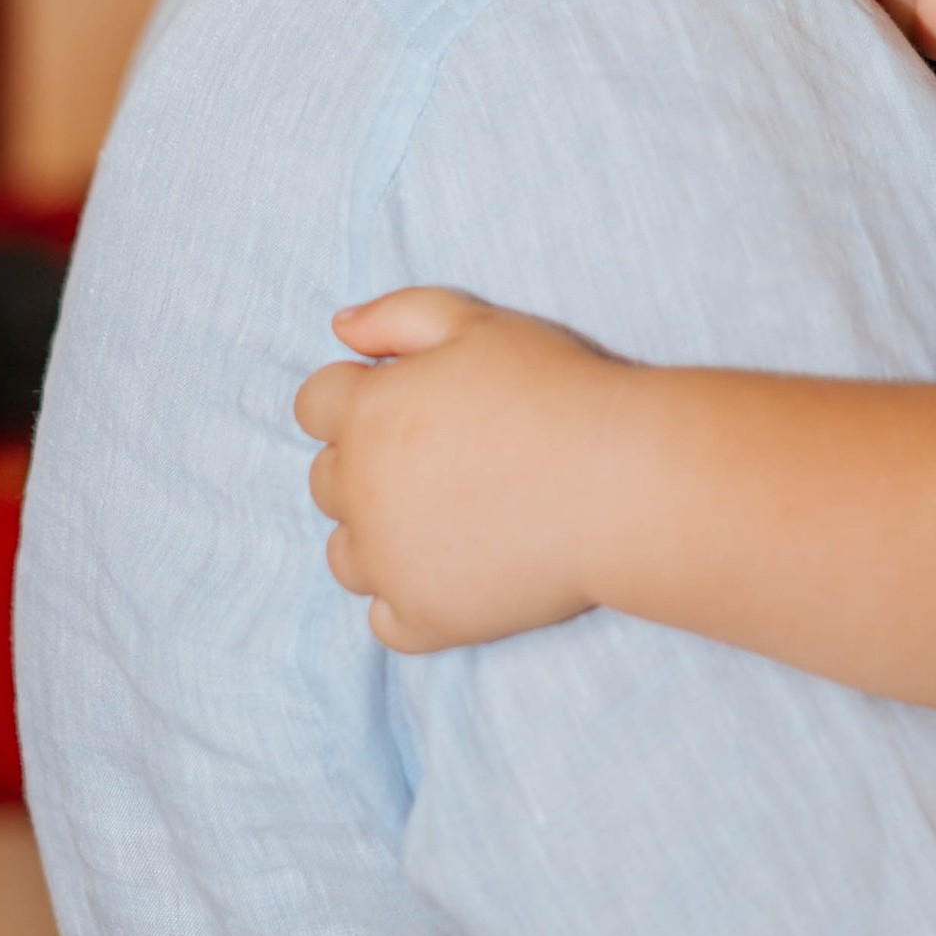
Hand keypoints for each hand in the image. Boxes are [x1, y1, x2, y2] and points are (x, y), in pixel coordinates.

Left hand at [294, 285, 623, 652]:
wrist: (621, 481)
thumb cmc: (554, 392)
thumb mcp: (474, 323)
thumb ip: (395, 315)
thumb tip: (339, 329)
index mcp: (365, 414)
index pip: (314, 405)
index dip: (360, 397)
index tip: (417, 405)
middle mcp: (360, 493)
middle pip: (327, 481)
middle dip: (369, 466)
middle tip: (448, 459)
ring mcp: (389, 563)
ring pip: (346, 554)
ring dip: (380, 536)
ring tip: (451, 518)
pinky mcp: (426, 618)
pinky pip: (384, 620)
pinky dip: (408, 601)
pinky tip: (456, 571)